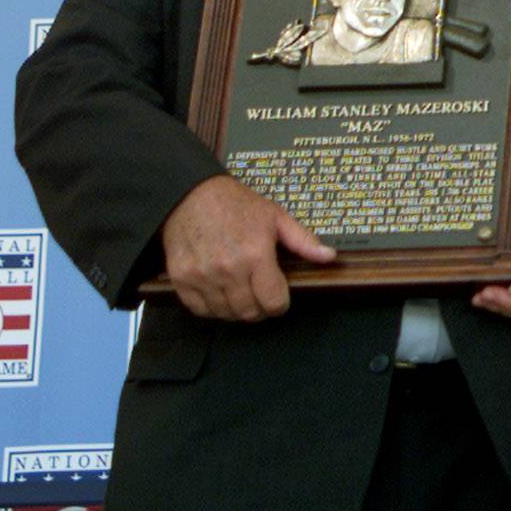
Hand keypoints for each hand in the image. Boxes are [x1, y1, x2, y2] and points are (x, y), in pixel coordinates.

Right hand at [159, 174, 334, 321]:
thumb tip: (329, 256)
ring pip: (225, 314)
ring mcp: (202, 276)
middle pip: (250, 312)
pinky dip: (212, 308)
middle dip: (261, 310)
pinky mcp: (181, 279)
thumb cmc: (237, 204)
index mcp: (256, 255)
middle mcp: (228, 270)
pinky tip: (220, 295)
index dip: (280, 304)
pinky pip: (200, 310)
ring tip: (242, 295)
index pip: (273, 302)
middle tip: (261, 298)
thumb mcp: (276, 216)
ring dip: (236, 310)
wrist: (191, 196)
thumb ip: (303, 241)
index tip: (279, 298)